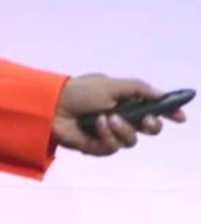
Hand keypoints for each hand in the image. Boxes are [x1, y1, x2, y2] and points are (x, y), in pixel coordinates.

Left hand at [52, 73, 187, 155]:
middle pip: (148, 128)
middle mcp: (118, 116)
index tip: (179, 116)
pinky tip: (96, 126)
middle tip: (146, 121)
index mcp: (122, 99)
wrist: (50, 106)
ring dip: (123, 129)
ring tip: (107, 118)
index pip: (150, 107)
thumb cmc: (79, 91)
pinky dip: (106, 136)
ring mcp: (108, 132)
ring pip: (131, 140)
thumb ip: (137, 88)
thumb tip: (162, 95)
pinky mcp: (97, 145)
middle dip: (151, 125)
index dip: (166, 112)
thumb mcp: (109, 84)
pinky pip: (113, 147)